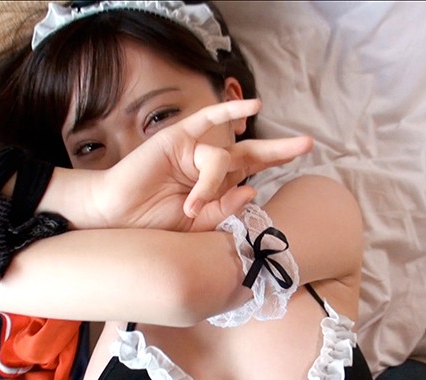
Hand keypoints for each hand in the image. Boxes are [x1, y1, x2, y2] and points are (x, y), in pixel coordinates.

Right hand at [93, 99, 312, 231]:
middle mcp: (209, 167)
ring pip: (221, 159)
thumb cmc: (153, 225)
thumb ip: (224, 209)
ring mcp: (194, 151)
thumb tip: (252, 189)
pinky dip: (229, 111)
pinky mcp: (178, 139)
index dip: (275, 165)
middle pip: (251, 154)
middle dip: (280, 149)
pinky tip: (253, 106)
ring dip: (210, 185)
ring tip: (189, 208)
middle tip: (308, 144)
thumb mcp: (197, 226)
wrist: (117, 219)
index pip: (251, 173)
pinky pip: (207, 120)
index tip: (302, 160)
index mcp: (216, 187)